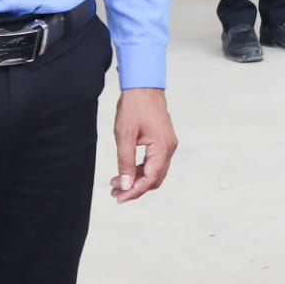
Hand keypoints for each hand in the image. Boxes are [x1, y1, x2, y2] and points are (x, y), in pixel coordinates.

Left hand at [111, 88, 176, 202]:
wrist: (143, 86)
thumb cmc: (134, 107)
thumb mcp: (124, 136)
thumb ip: (125, 162)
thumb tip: (125, 184)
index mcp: (162, 147)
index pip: (150, 178)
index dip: (134, 191)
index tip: (119, 198)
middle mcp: (169, 148)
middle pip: (155, 178)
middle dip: (135, 188)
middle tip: (115, 194)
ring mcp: (167, 144)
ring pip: (154, 171)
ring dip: (137, 180)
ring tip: (116, 183)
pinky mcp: (163, 141)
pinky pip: (154, 162)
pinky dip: (140, 170)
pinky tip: (126, 171)